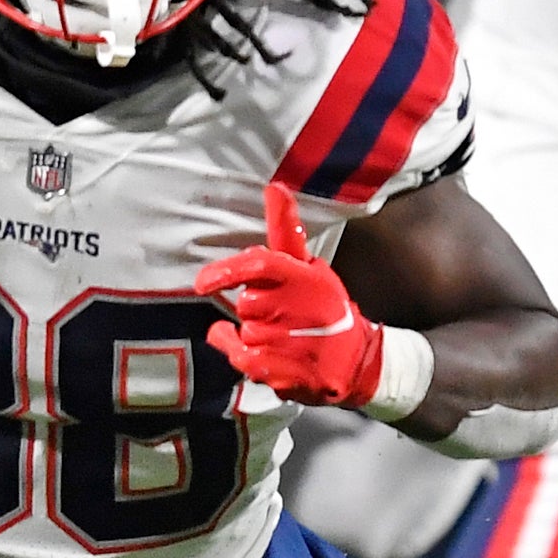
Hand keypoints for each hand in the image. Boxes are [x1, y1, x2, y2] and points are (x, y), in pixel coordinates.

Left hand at [194, 183, 384, 408]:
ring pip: (245, 332)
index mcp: (306, 276)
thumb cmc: (323, 308)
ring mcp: (294, 341)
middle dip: (252, 309)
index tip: (202, 283)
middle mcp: (301, 306)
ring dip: (252, 335)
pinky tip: (260, 355)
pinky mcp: (289, 370)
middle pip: (246, 303)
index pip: (261, 265)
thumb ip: (286, 232)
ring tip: (281, 338)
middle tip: (277, 315)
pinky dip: (241, 354)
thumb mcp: (311, 267)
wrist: (355, 361)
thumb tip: (274, 187)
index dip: (227, 271)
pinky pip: (243, 358)